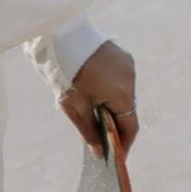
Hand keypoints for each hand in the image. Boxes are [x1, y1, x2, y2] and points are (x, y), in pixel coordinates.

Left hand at [62, 39, 138, 156]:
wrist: (59, 36)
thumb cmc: (65, 73)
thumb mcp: (74, 107)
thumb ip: (89, 131)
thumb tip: (99, 153)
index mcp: (123, 93)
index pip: (131, 126)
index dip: (124, 143)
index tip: (117, 156)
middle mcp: (131, 78)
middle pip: (127, 109)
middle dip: (115, 124)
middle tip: (101, 139)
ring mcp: (127, 64)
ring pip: (123, 93)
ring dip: (111, 105)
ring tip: (93, 114)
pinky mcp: (120, 54)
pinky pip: (119, 78)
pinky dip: (110, 89)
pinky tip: (94, 92)